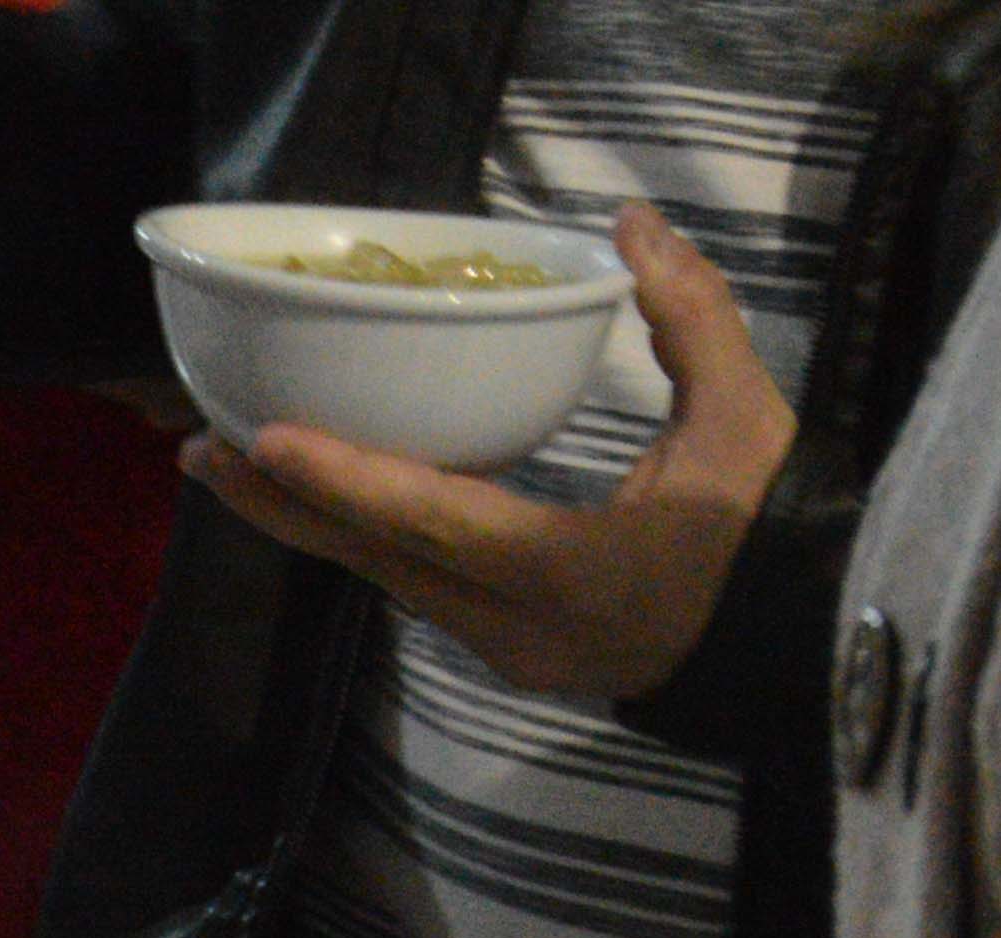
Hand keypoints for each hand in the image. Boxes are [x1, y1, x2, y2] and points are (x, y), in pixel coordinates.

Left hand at [176, 206, 795, 702]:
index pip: (440, 522)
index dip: (350, 480)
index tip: (271, 439)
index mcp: (573, 575)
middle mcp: (517, 627)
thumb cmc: (772, 532)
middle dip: (289, 505)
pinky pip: (415, 585)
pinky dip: (364, 536)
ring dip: (312, 524)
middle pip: (381, 560)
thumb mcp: (748, 422)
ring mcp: (504, 650)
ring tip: (236, 466)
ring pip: (388, 579)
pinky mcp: (503, 648)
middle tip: (205, 448)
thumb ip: (693, 319)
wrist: (795, 646)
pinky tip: (317, 494)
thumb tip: (633, 226)